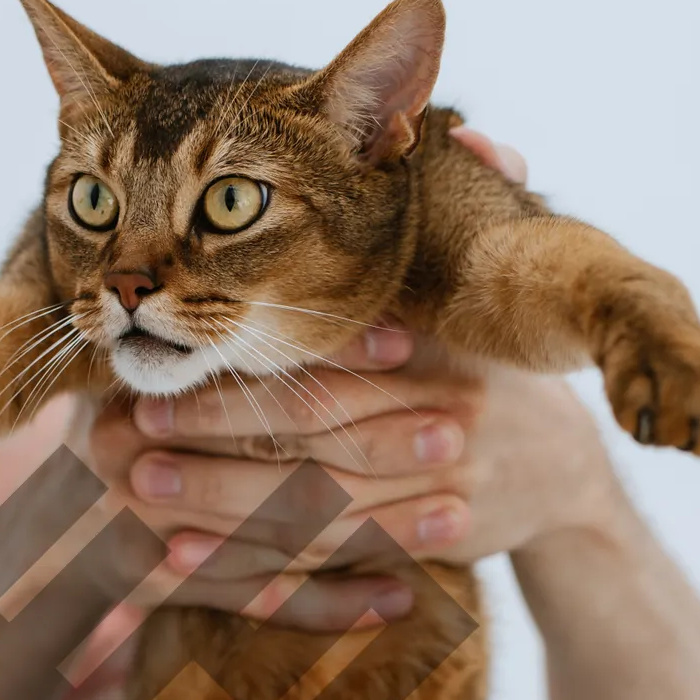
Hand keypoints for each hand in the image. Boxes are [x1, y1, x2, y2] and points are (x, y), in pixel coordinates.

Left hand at [67, 132, 613, 624]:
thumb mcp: (480, 290)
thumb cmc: (481, 367)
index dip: (255, 354)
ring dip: (220, 501)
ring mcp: (438, 500)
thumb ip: (464, 210)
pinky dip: (252, 565)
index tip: (179, 340)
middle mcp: (447, 429)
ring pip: (311, 508)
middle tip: (136, 425)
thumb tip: (477, 133)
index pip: (338, 360)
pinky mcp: (418, 553)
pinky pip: (324, 563)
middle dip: (221, 429)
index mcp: (445, 357)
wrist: (564, 476)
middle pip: (315, 436)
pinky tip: (182, 558)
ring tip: (137, 489)